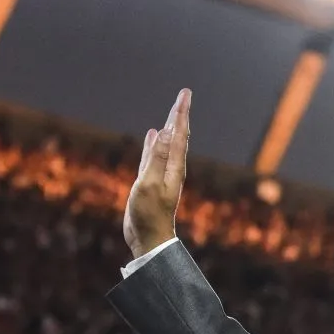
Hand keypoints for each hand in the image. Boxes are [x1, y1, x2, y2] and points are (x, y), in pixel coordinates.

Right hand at [123, 89, 191, 257]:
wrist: (149, 238)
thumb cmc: (149, 216)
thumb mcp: (148, 184)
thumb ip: (155, 158)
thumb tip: (162, 132)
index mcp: (173, 167)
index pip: (178, 134)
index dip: (180, 113)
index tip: (185, 94)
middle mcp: (171, 168)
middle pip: (177, 135)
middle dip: (179, 114)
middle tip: (184, 95)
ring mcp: (161, 174)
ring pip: (166, 143)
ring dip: (168, 126)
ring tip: (172, 111)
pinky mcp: (150, 180)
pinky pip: (153, 154)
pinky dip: (153, 142)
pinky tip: (151, 134)